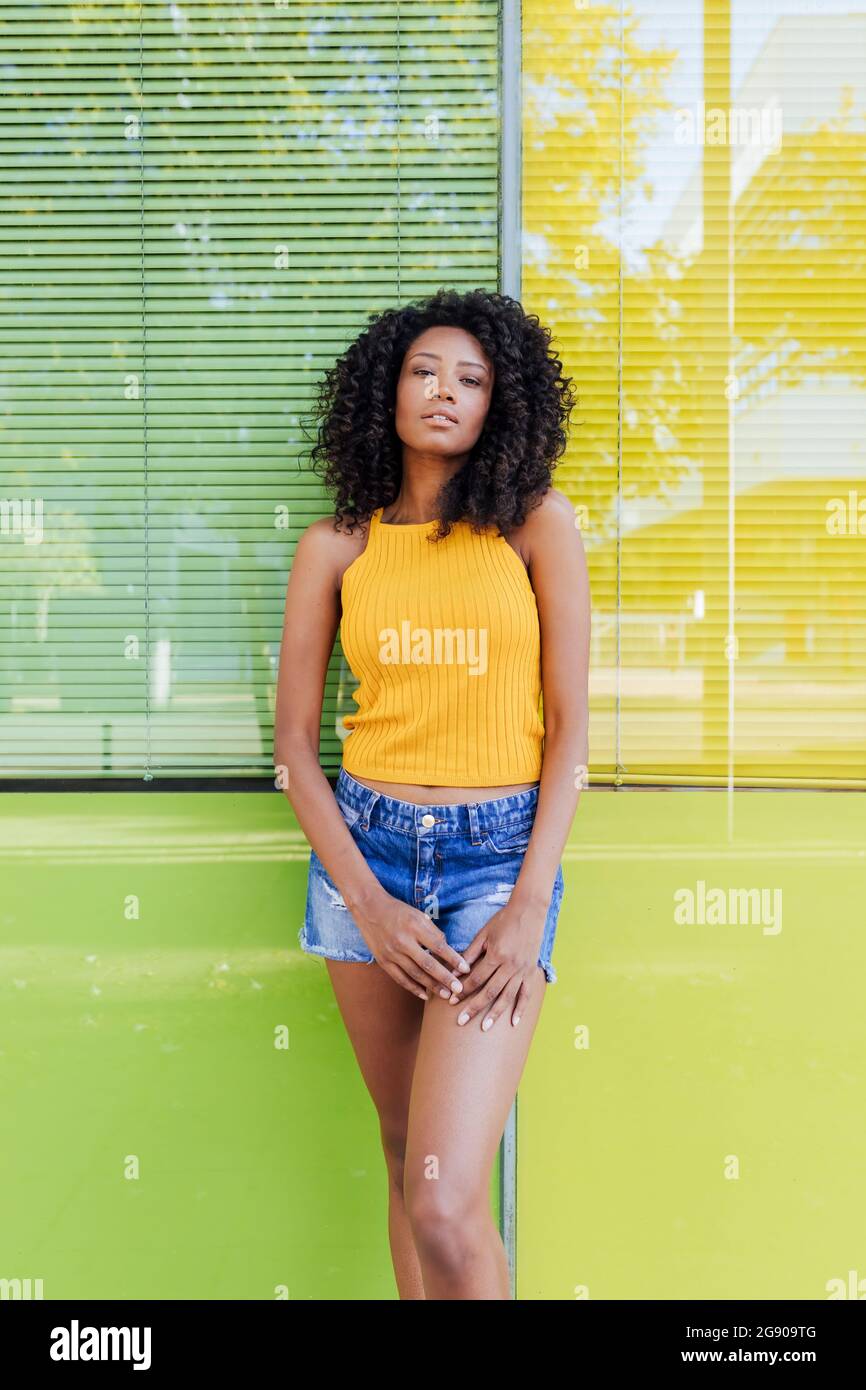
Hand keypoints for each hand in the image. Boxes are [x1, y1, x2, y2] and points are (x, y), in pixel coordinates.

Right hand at [353, 888, 470, 1001]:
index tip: (466, 969)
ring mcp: (391, 953)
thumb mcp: (418, 915)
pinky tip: (424, 995)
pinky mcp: (383, 961)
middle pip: (428, 964)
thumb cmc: (398, 910)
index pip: (439, 946)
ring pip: (415, 974)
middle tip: (459, 989)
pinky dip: (413, 988)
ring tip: (446, 994)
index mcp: (414, 927)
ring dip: (432, 986)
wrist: (369, 908)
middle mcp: (403, 941)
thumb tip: (447, 950)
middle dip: (445, 978)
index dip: (454, 959)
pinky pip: (400, 978)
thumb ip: (433, 932)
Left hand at [447, 897, 547, 1029]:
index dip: (462, 990)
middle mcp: (510, 965)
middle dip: (474, 1007)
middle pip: (489, 992)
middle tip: (461, 1021)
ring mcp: (522, 970)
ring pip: (507, 997)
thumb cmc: (504, 920)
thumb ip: (469, 953)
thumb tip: (454, 971)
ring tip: (484, 1027)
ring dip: (495, 1013)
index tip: (451, 1001)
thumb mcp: (484, 933)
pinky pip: (526, 994)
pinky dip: (520, 1009)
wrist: (529, 911)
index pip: (476, 978)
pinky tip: (513, 1022)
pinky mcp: (531, 971)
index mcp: (496, 955)